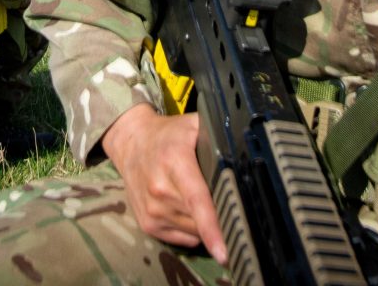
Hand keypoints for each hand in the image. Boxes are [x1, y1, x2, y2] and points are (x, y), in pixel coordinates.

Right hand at [100, 103, 226, 263]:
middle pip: (200, 220)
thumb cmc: (168, 136)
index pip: (196, 201)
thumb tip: (246, 152)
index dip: (211, 227)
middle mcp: (160, 189)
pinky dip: (191, 230)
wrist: (131, 143)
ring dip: (203, 223)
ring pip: (193, 232)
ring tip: (197, 198)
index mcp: (175, 163)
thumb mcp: (194, 125)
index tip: (223, 252)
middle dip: (219, 216)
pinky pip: (182, 239)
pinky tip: (185, 208)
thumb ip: (220, 137)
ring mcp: (151, 210)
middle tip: (221, 198)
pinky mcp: (147, 224)